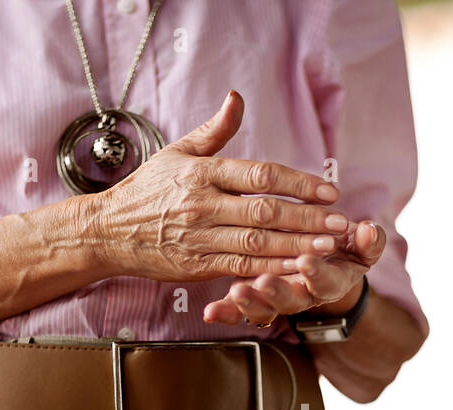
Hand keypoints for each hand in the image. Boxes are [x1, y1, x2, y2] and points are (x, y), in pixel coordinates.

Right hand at [89, 91, 347, 281]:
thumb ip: (214, 130)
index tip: (328, 190)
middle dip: (308, 217)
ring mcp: (201, 237)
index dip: (298, 183)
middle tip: (342, 222)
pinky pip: (242, 268)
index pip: (260, 175)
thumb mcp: (177, 152)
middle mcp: (203, 204)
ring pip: (258, 243)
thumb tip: (236, 97)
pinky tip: (299, 268)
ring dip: (298, 245)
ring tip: (330, 246)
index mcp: (203, 172)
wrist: (110, 231)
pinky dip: (273, 269)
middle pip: (265, 211)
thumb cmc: (148, 189)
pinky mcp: (198, 266)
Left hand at [202, 219, 386, 325]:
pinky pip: (238, 311)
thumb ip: (369, 242)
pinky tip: (210, 312)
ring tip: (236, 292)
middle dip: (277, 292)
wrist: (322, 266)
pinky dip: (225, 312)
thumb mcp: (360, 247)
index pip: (324, 282)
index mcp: (326, 284)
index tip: (307, 261)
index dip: (316, 274)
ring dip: (249, 303)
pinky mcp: (253, 298)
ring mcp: (274, 300)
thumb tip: (371, 230)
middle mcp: (300, 296)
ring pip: (262, 308)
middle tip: (265, 284)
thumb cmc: (341, 251)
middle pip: (289, 301)